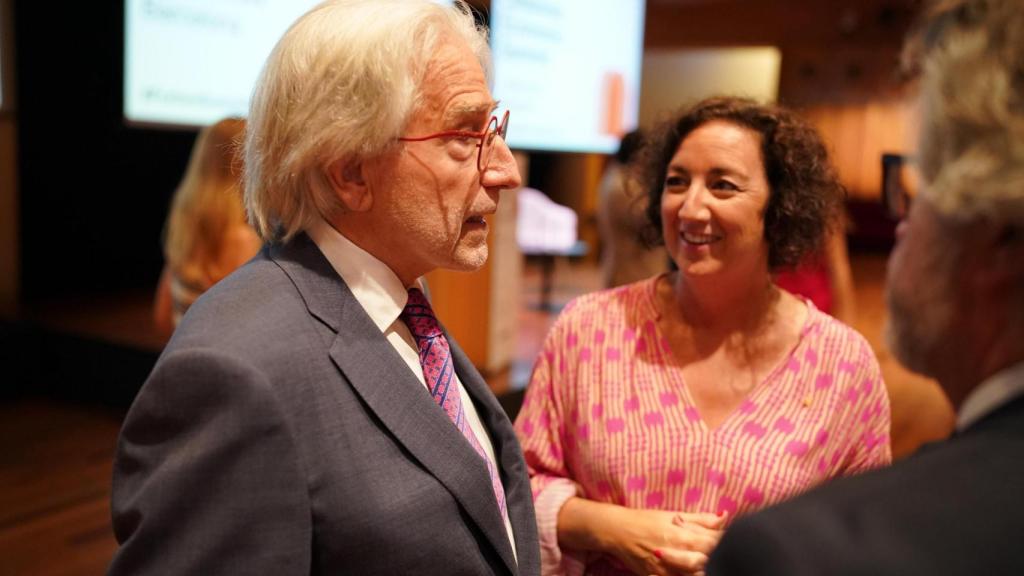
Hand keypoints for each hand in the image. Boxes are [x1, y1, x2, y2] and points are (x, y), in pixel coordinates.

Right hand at [605, 508, 724, 575]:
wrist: (618, 531)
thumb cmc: (647, 520)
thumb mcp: (673, 515)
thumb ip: (701, 519)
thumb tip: (724, 516)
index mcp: (682, 536)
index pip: (714, 542)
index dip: (726, 541)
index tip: (734, 540)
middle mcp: (676, 555)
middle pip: (707, 562)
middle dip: (719, 558)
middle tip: (727, 555)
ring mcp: (667, 571)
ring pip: (694, 575)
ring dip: (704, 569)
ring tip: (713, 564)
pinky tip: (695, 571)